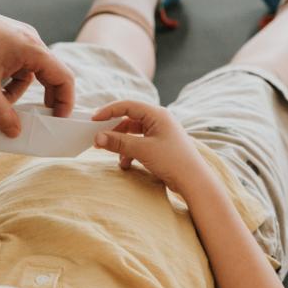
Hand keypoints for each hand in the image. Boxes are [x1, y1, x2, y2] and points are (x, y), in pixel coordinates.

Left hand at [0, 0, 74, 136]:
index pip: (63, 78)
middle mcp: (30, 40)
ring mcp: (18, 36)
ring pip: (29, 70)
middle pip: (49, 74)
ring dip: (18, 90)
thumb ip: (0, 113)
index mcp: (33, 49)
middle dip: (44, 98)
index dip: (65, 102)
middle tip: (38, 118)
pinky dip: (8, 78)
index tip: (58, 119)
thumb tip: (15, 132)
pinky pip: (17, 62)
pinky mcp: (5, 36)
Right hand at [91, 101, 209, 194]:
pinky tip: (126, 164)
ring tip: (115, 156)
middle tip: (99, 139)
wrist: (194, 181)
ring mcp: (159, 133)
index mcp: (157, 114)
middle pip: (129, 119)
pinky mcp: (159, 146)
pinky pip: (139, 144)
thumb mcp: (142, 150)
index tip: (93, 120)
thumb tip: (97, 137)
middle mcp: (159, 120)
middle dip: (113, 131)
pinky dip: (130, 152)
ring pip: (132, 134)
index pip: (127, 106)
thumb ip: (118, 142)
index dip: (108, 111)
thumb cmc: (172, 160)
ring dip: (122, 144)